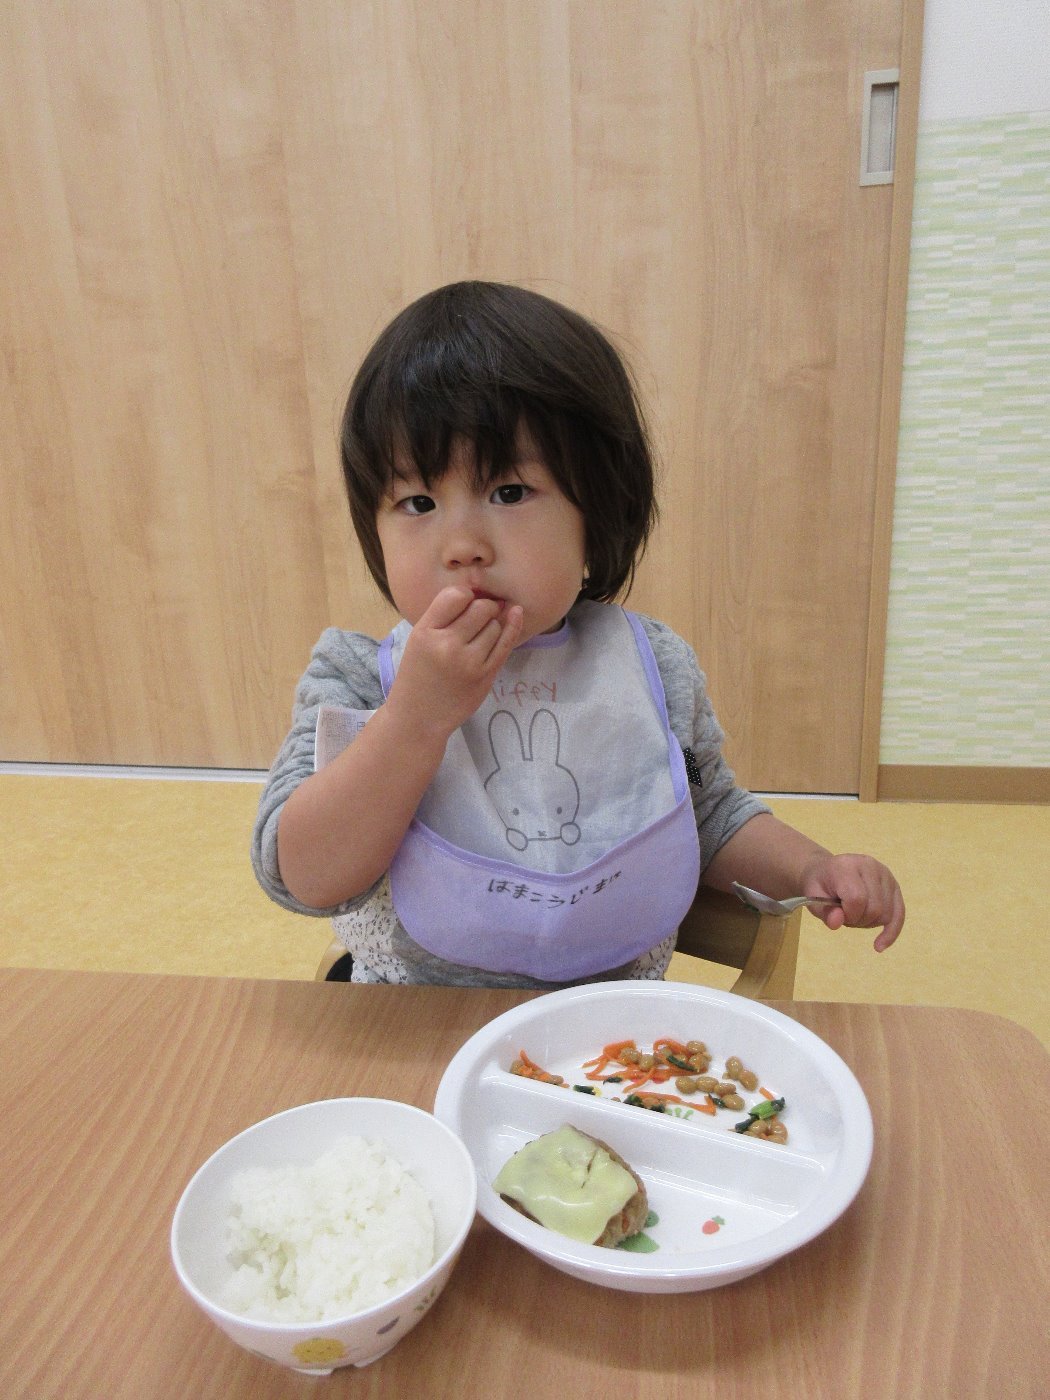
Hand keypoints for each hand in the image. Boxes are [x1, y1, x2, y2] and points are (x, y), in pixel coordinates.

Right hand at [388, 586, 523, 739]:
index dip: (465, 595)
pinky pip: (506, 643)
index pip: (455, 596)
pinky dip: (512, 626)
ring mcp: (469, 662)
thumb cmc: (417, 675)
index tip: (464, 603)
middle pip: (480, 608)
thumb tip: (478, 593)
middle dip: (484, 607)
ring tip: (478, 637)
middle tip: (478, 617)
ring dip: (492, 624)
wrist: (418, 717)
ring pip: (495, 625)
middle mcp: (448, 645)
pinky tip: (516, 614)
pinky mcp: (486, 676)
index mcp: (425, 632)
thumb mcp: (418, 640)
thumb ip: (443, 617)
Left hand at [798, 853, 904, 950]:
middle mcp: (869, 866)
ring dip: (870, 923)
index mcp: (847, 865)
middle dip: (859, 921)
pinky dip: (891, 931)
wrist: (826, 871)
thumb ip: (824, 911)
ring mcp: (885, 874)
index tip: (838, 915)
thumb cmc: (819, 885)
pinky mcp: (894, 884)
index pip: (857, 898)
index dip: (848, 914)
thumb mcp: (812, 898)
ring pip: (887, 913)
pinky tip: (879, 945)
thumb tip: (836, 922)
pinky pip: (899, 913)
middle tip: (844, 916)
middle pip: (875, 908)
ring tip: (855, 914)